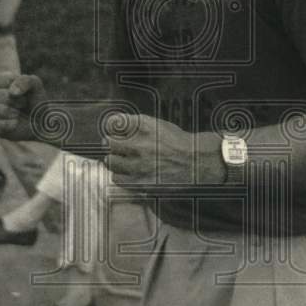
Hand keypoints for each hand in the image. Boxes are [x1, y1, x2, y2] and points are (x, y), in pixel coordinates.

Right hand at [0, 73, 45, 139]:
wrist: (40, 119)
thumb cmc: (35, 98)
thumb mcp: (34, 84)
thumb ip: (24, 81)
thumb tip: (12, 92)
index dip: (12, 84)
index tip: (22, 89)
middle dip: (14, 100)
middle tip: (23, 102)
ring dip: (13, 112)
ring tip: (18, 112)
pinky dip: (11, 124)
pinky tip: (16, 122)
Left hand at [104, 113, 223, 187]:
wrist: (196, 162)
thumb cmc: (177, 142)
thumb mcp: (157, 125)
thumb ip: (135, 124)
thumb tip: (113, 126)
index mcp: (145, 126)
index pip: (114, 123)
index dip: (112, 127)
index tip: (114, 131)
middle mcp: (141, 144)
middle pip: (108, 143)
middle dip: (110, 144)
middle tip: (115, 147)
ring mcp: (141, 164)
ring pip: (110, 162)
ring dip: (114, 161)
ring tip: (122, 161)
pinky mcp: (142, 182)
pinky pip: (118, 179)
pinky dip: (121, 175)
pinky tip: (130, 173)